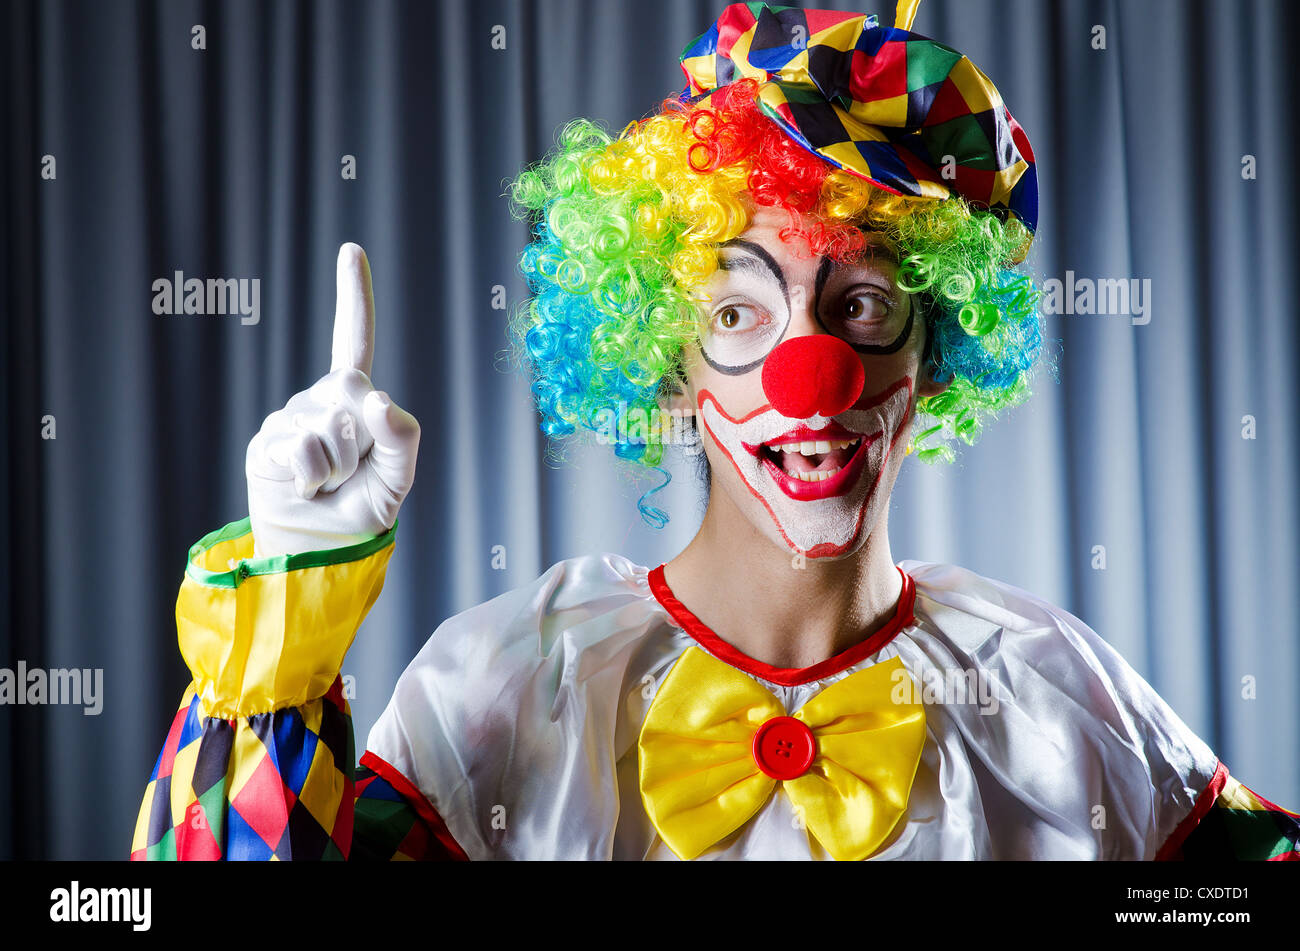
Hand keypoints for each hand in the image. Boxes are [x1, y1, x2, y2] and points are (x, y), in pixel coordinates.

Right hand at [246, 244, 420, 557]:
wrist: (322, 549)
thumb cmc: (363, 508)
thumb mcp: (399, 476)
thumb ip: (404, 437)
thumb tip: (375, 399)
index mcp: (356, 399)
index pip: (354, 339)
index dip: (353, 295)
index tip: (351, 249)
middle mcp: (320, 399)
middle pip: (352, 389)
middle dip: (364, 438)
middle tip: (353, 470)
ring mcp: (289, 417)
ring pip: (329, 428)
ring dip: (339, 468)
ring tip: (328, 484)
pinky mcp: (265, 443)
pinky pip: (302, 450)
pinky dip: (314, 478)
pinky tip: (305, 488)